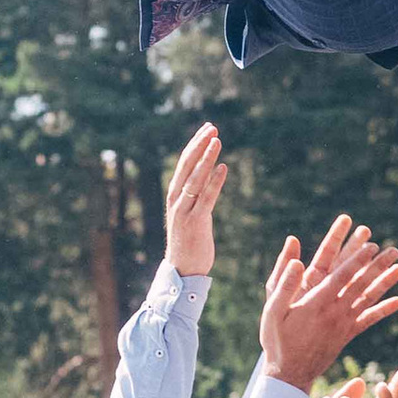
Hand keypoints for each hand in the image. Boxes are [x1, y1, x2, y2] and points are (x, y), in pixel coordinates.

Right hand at [162, 124, 225, 277]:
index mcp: (174, 196)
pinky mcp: (196, 222)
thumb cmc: (189, 242)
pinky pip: (206, 198)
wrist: (183, 270)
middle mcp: (176, 200)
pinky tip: (223, 167)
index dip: (195, 144)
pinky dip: (214, 182)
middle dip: (199, 144)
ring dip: (206, 157)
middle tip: (212, 127)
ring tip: (217, 139)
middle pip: (187, 165)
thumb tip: (207, 179)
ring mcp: (185, 211)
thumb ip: (195, 196)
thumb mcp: (189, 214)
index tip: (207, 128)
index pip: (184, 163)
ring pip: (195, 178)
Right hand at [260, 216, 397, 386]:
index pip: (342, 276)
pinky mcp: (347, 335)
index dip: (358, 259)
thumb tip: (297, 261)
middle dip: (377, 265)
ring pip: (368, 299)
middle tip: (394, 250)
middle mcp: (334, 312)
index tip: (371, 245)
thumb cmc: (277, 340)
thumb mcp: (272, 311)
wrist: (289, 374)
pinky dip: (384, 310)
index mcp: (316, 303)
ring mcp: (343, 324)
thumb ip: (285, 285)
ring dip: (385, 283)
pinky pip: (369, 320)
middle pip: (361, 284)